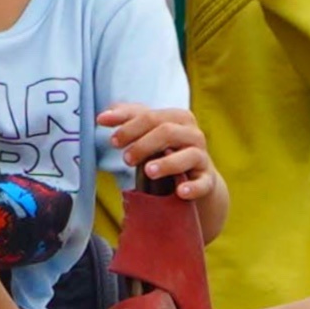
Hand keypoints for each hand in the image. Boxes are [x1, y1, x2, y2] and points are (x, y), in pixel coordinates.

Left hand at [102, 101, 219, 205]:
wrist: (196, 178)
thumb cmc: (167, 150)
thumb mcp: (149, 132)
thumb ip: (127, 119)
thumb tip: (101, 117)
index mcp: (178, 118)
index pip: (150, 116)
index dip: (129, 127)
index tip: (112, 140)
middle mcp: (193, 134)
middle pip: (167, 132)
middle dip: (143, 144)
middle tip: (126, 159)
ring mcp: (202, 157)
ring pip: (188, 155)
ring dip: (167, 163)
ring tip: (148, 171)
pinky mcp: (207, 180)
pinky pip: (203, 183)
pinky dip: (193, 187)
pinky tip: (181, 192)